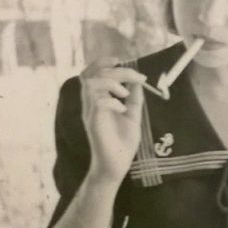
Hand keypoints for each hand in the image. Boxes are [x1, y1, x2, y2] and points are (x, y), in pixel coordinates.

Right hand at [80, 57, 144, 184]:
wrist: (116, 166)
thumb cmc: (122, 143)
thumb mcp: (132, 116)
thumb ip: (134, 98)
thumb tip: (137, 80)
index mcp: (97, 100)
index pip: (90, 73)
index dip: (102, 62)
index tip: (120, 61)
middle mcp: (90, 104)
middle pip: (91, 74)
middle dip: (115, 70)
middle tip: (134, 77)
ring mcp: (90, 113)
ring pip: (91, 84)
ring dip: (111, 83)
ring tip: (125, 94)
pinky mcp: (94, 124)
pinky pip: (98, 103)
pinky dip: (112, 101)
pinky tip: (122, 109)